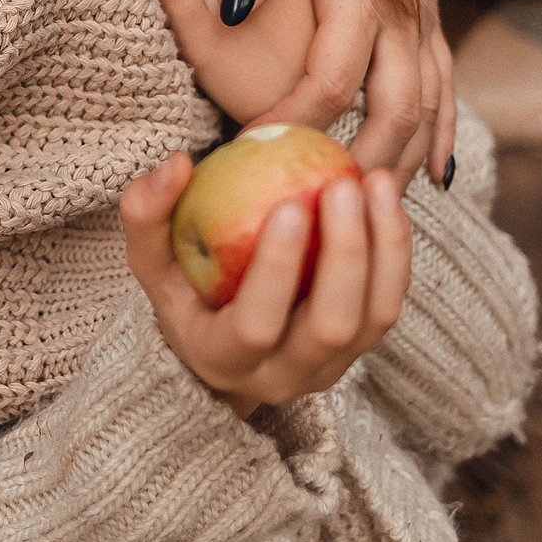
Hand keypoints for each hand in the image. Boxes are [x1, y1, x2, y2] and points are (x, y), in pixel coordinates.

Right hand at [120, 151, 412, 420]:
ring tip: (374, 181)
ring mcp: (328, 368)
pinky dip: (395, 250)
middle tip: (343, 184)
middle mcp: (281, 378)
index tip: (287, 204)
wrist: (222, 340)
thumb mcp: (150, 256)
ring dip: (383, 247)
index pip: (256, 327)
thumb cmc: (180, 287)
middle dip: (345, 254)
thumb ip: (146, 211)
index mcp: (222, 359)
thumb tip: (177, 164)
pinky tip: (385, 197)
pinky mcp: (360, 349)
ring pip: (373, 318)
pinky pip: (388, 302)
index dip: (276, 270)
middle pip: (329, 328)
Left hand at [211, 0, 454, 188]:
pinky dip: (441, 133)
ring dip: (400, 161)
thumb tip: (236, 1)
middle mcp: (401, 4)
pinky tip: (433, 175)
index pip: (333, 75)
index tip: (255, 154)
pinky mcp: (426, 20)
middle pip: (395, 107)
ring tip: (359, 204)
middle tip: (314, 205)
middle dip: (357, 162)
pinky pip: (445, 86)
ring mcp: (420, 14)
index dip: (296, 121)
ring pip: (426, 106)